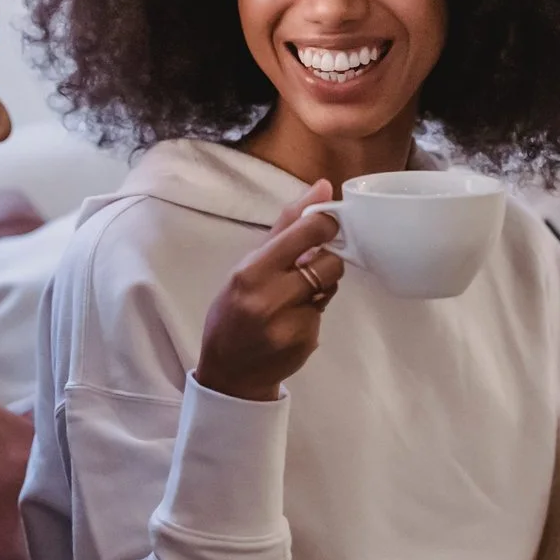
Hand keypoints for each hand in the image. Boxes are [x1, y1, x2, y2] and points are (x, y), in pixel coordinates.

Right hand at [193, 183, 345, 403]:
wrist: (230, 372)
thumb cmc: (233, 310)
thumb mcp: (246, 265)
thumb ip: (287, 226)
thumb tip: (324, 187)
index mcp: (251, 272)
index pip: (306, 233)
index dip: (327, 224)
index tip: (329, 223)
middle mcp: (271, 298)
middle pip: (329, 263)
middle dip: (325, 261)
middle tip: (308, 267)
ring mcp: (291, 324)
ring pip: (330, 287)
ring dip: (320, 286)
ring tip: (294, 296)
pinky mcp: (307, 342)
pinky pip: (323, 313)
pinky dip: (313, 312)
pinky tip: (291, 322)